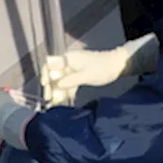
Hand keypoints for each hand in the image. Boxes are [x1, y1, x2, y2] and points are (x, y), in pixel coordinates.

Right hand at [41, 34, 159, 106]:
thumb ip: (70, 80)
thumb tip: (56, 85)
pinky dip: (67, 91)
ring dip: (58, 91)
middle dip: (51, 87)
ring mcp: (74, 68)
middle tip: (49, 100)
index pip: (51, 64)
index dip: (45, 74)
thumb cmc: (102, 69)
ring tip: (55, 104)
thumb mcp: (86, 76)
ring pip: (62, 80)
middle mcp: (69, 62)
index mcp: (69, 58)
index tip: (44, 86)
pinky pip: (70, 83)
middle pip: (55, 74)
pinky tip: (65, 101)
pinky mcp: (80, 74)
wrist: (118, 65)